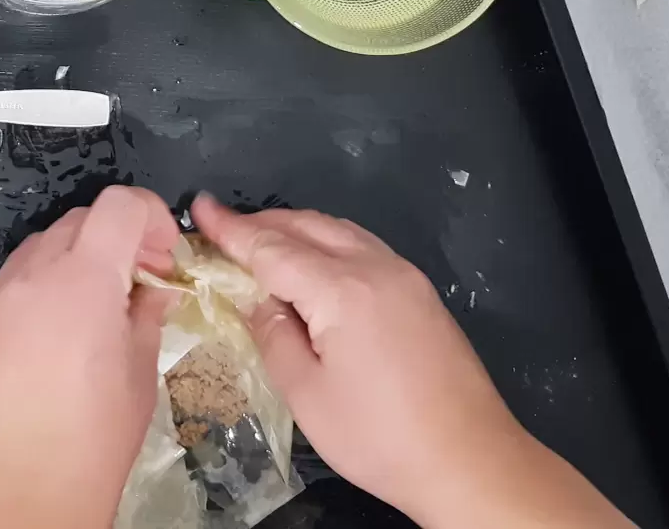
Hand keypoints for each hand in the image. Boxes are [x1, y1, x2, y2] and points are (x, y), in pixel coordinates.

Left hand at [0, 186, 179, 528]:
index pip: (119, 204)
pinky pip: (20, 276)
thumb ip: (147, 313)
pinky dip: (49, 279)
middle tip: (144, 278)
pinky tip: (66, 323)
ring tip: (104, 303)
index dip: (150, 215)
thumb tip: (153, 289)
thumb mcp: (141, 370)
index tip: (165, 253)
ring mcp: (2, 295)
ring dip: (81, 254)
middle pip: (82, 218)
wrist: (27, 485)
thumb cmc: (95, 434)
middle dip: (120, 236)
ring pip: (47, 242)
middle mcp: (35, 273)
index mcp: (83, 278)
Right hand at [191, 195, 633, 528]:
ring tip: (259, 242)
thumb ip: (273, 336)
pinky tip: (312, 264)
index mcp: (342, 290)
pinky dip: (327, 243)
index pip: (272, 247)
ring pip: (339, 231)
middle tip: (220, 229)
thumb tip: (255, 301)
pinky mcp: (421, 294)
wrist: (469, 460)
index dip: (231, 229)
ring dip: (295, 229)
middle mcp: (376, 268)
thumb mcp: (306, 394)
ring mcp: (405, 277)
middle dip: (261, 222)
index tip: (198, 208)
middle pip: (307, 226)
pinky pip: (363, 247)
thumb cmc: (380, 437)